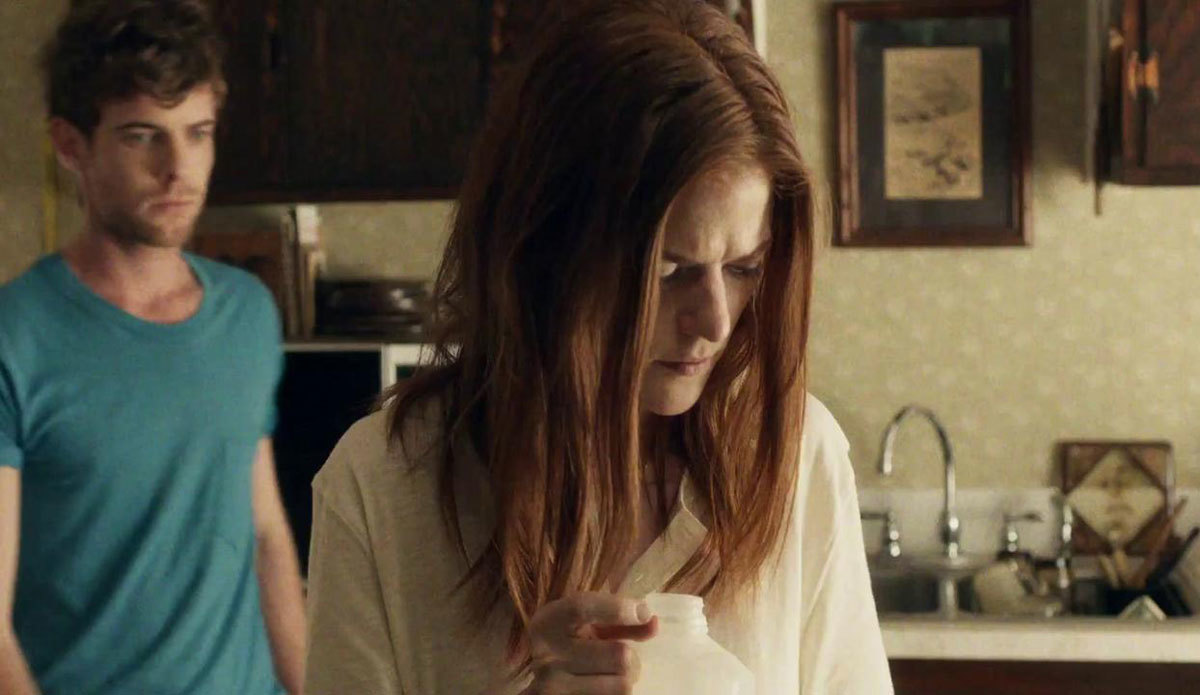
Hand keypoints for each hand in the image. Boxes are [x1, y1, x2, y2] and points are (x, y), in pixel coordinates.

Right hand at [521, 592, 657, 694]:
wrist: (538, 682)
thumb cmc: (569, 645)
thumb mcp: (588, 626)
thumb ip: (619, 620)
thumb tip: (652, 622)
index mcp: (550, 622)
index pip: (582, 608)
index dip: (618, 609)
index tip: (643, 613)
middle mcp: (547, 654)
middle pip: (619, 655)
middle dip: (631, 658)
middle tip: (624, 660)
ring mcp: (552, 686)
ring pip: (622, 685)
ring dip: (625, 681)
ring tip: (612, 677)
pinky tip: (601, 688)